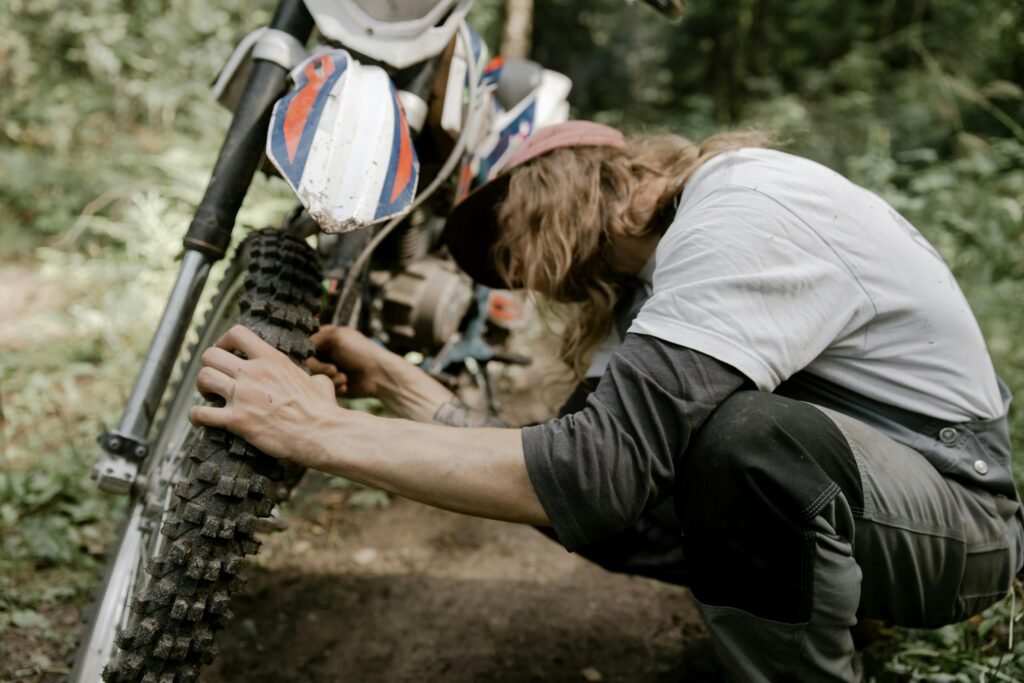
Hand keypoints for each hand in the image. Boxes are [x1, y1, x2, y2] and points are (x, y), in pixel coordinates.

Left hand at [188, 325, 338, 465]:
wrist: (322, 434)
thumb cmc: (324, 410)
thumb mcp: (321, 383)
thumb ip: (312, 377)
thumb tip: (318, 381)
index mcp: (272, 359)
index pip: (237, 333)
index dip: (224, 342)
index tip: (226, 353)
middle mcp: (253, 372)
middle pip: (211, 355)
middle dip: (210, 366)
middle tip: (218, 380)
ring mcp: (243, 396)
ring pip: (203, 378)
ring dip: (202, 388)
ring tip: (211, 398)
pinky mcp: (237, 421)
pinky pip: (200, 413)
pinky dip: (196, 416)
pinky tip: (202, 420)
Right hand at [306, 325, 398, 397]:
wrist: (379, 375)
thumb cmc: (360, 352)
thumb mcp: (337, 337)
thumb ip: (314, 338)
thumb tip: (299, 349)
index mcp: (325, 339)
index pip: (303, 345)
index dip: (307, 353)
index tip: (314, 356)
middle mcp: (325, 354)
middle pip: (306, 364)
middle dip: (319, 368)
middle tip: (334, 369)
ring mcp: (328, 370)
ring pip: (314, 378)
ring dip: (329, 379)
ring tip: (344, 378)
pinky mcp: (333, 385)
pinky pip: (324, 388)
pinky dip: (334, 388)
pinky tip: (346, 385)